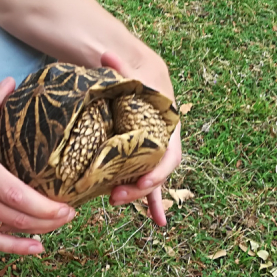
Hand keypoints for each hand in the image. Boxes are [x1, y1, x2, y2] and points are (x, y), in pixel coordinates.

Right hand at [0, 78, 75, 254]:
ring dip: (40, 231)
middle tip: (73, 212)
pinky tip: (37, 247)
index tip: (67, 203)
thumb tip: (12, 82)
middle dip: (51, 219)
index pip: (17, 194)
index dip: (45, 205)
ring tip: (61, 223)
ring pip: (11, 231)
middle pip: (20, 217)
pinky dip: (17, 248)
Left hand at [100, 51, 181, 225]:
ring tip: (116, 203)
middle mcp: (163, 137)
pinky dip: (150, 199)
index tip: (143, 183)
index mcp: (167, 121)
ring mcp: (152, 148)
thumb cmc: (133, 70)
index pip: (169, 153)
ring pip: (151, 178)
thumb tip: (107, 55)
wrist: (134, 69)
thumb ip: (120, 66)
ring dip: (139, 195)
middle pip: (158, 171)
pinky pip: (147, 179)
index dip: (158, 172)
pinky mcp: (140, 154)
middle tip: (115, 197)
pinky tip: (157, 221)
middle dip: (141, 189)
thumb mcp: (128, 66)